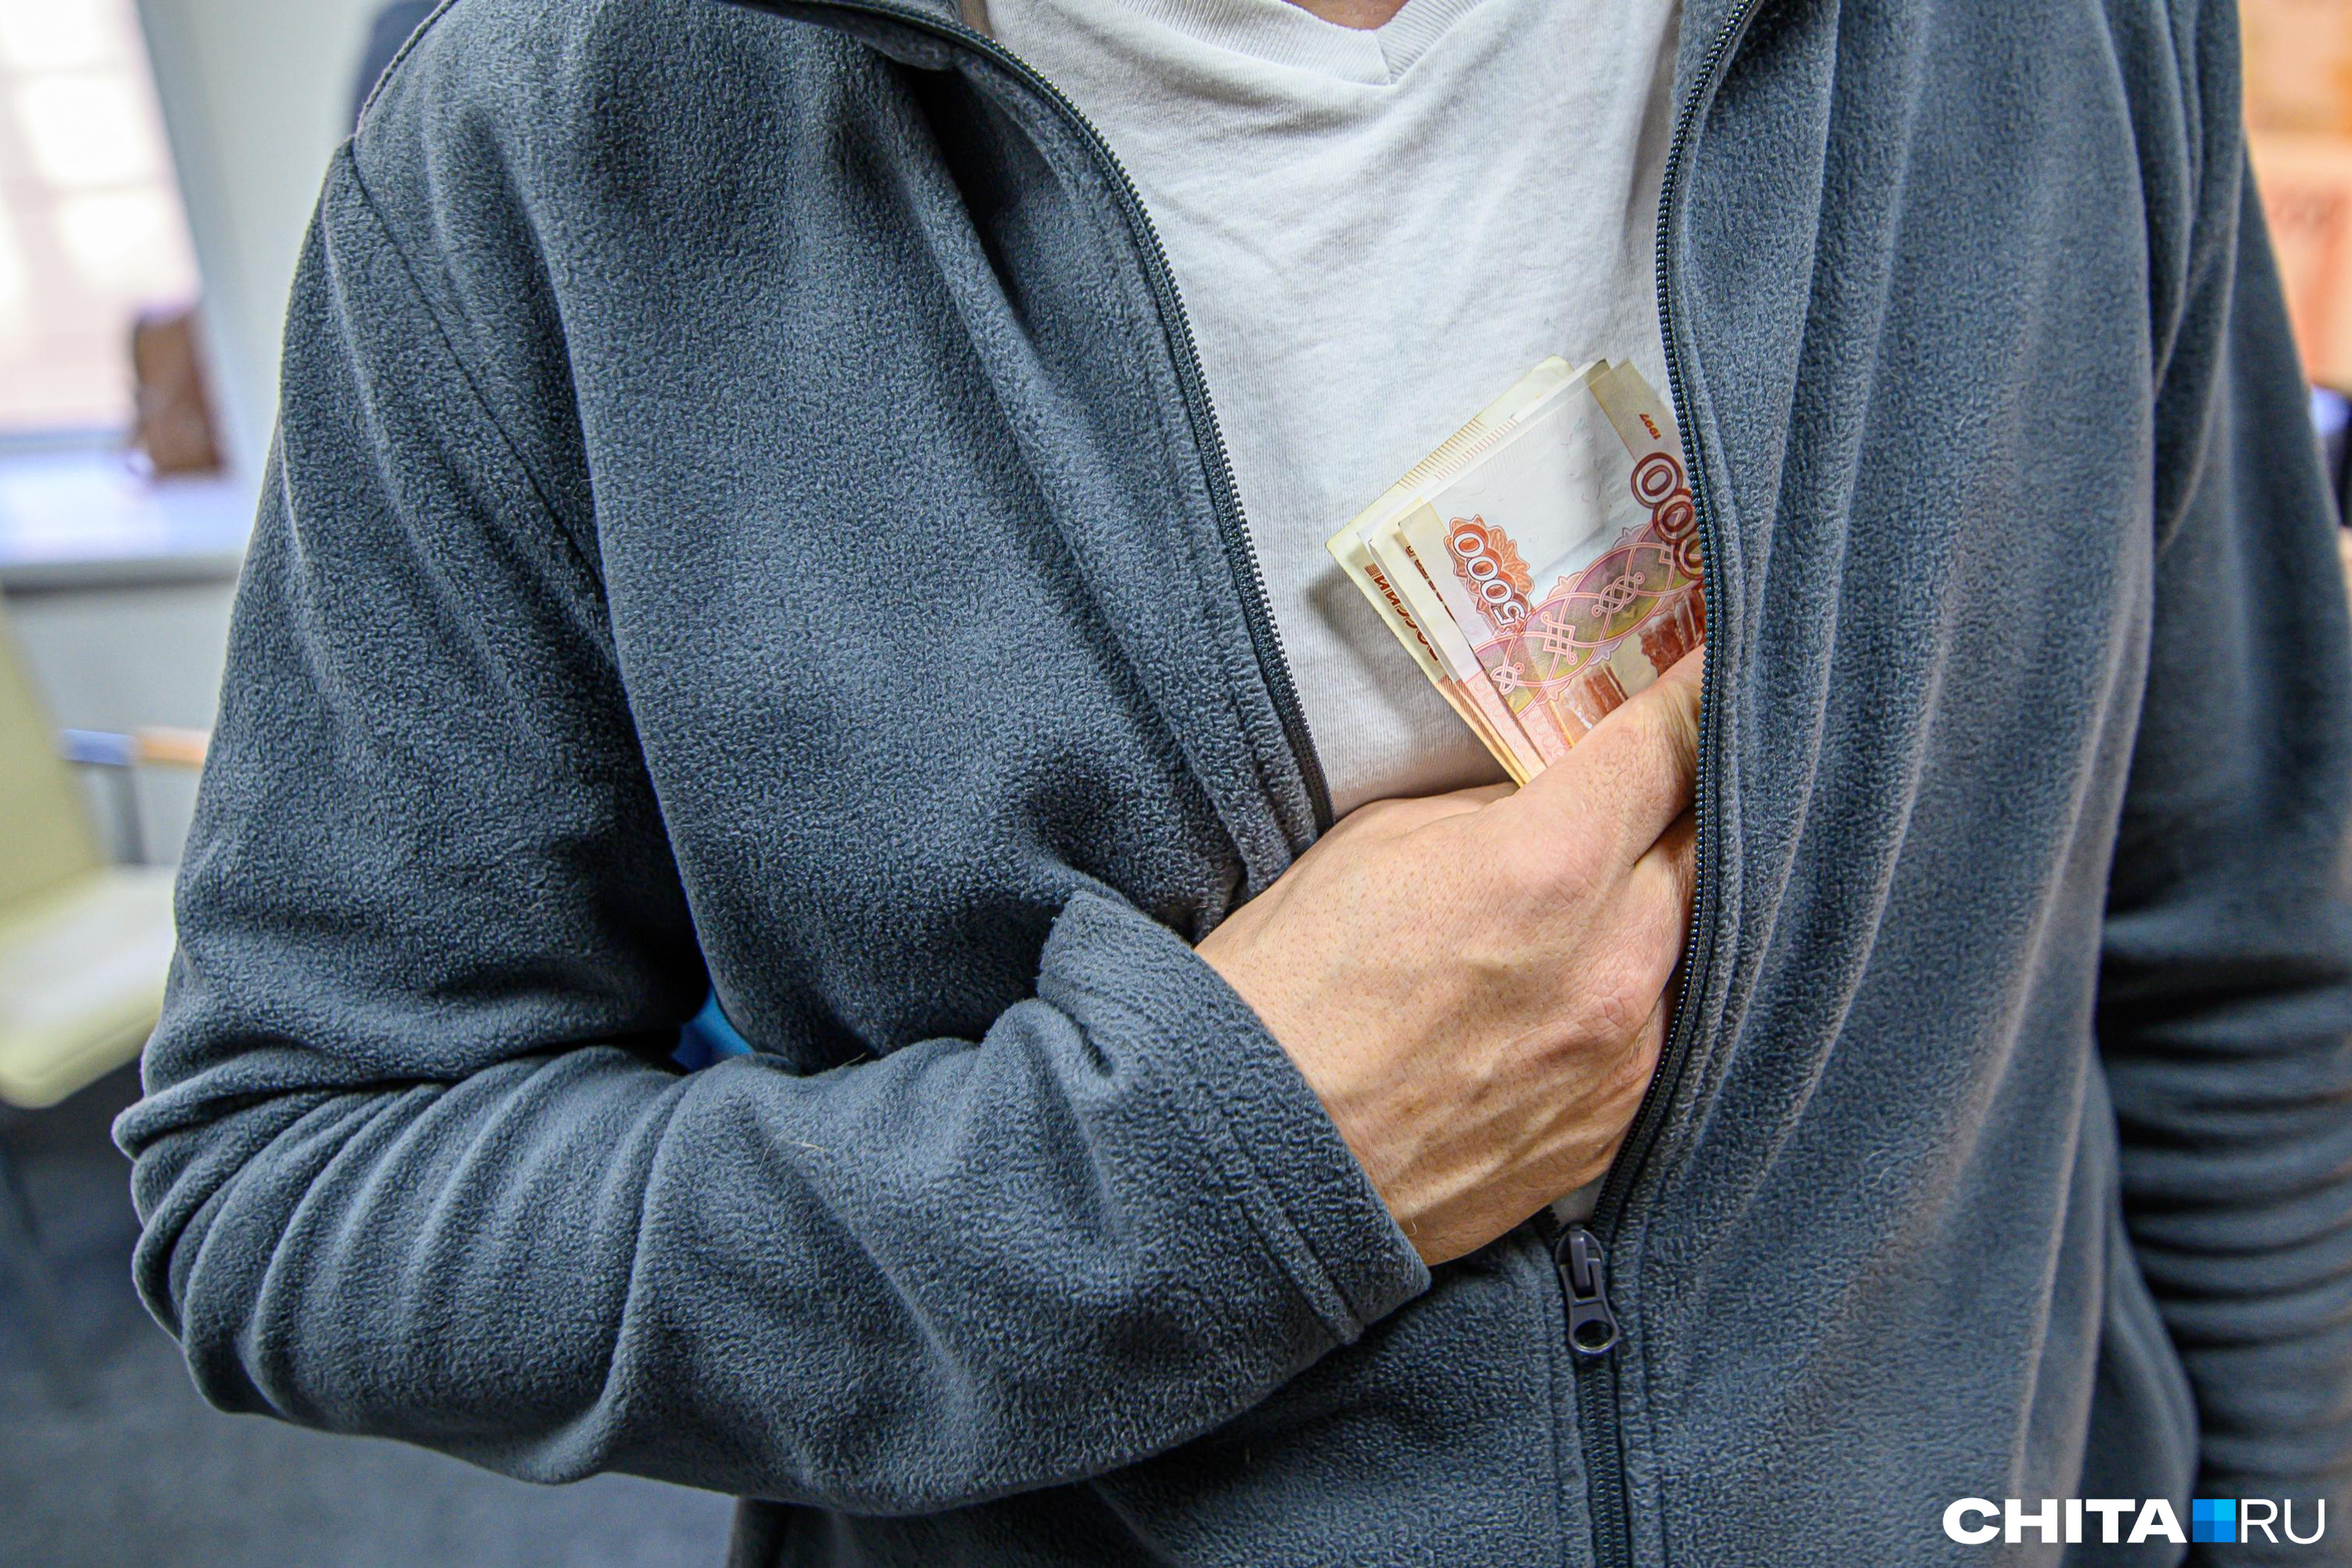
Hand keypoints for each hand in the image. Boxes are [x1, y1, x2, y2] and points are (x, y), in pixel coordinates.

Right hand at [1197, 647, 1703, 1264]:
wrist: (1248, 1161)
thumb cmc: (1283, 990)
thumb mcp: (1374, 845)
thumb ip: (1495, 808)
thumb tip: (1561, 790)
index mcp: (1544, 867)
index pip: (1670, 745)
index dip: (1704, 690)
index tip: (1725, 657)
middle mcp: (1612, 963)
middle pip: (1715, 840)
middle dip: (1704, 790)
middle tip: (1689, 756)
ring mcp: (1627, 1055)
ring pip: (1708, 939)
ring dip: (1683, 892)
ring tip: (1640, 866)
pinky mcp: (1617, 1126)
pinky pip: (1674, 1026)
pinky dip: (1655, 983)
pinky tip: (1603, 970)